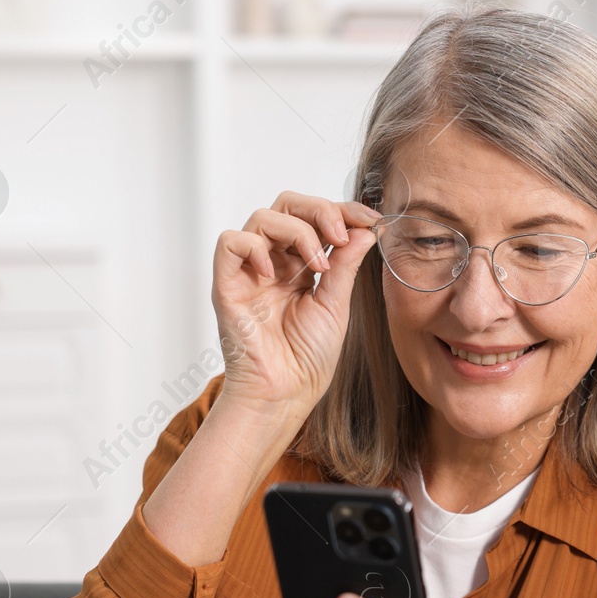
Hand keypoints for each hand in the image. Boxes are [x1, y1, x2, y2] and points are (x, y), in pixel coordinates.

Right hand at [212, 191, 379, 416]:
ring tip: (318, 264)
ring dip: (297, 231)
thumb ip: (346, 264)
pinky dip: (254, 248)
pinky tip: (275, 275)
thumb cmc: (308, 357)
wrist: (286, 392)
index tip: (369, 219)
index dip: (341, 210)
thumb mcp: (337, 304)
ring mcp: (249, 271)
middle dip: (319, 210)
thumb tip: (365, 228)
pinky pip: (230, 243)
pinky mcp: (227, 284)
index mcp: (301, 265)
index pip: (315, 218)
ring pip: (262, 217)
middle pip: (287, 205)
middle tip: (341, 234)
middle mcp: (273, 261)